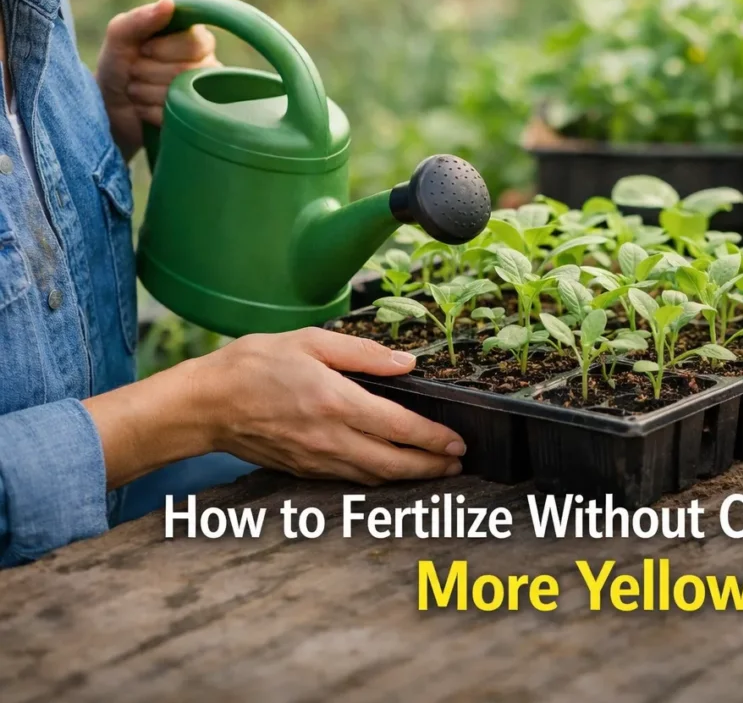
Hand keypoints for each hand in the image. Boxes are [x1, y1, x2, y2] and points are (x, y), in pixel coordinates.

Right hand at [87, 328, 465, 488]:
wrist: (203, 404)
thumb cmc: (252, 366)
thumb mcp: (310, 342)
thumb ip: (363, 354)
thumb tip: (406, 363)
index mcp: (335, 402)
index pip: (399, 428)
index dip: (434, 438)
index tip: (458, 441)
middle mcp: (330, 438)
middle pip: (394, 463)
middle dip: (432, 465)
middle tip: (458, 463)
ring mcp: (316, 459)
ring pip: (374, 477)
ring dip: (409, 477)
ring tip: (436, 470)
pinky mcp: (303, 470)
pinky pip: (351, 479)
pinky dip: (379, 478)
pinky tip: (392, 470)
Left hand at [96, 0, 218, 158]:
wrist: (108, 107)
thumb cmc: (117, 66)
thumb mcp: (119, 37)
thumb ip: (140, 19)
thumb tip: (169, 4)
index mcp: (196, 39)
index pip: (195, 43)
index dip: (164, 49)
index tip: (143, 49)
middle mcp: (208, 66)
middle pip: (187, 71)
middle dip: (149, 72)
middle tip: (134, 73)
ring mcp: (205, 97)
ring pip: (181, 94)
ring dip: (145, 92)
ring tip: (135, 91)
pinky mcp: (196, 121)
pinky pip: (175, 116)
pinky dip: (149, 113)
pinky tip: (143, 110)